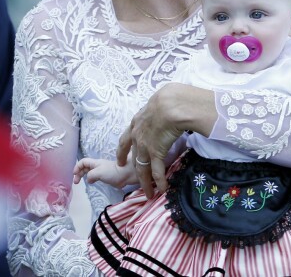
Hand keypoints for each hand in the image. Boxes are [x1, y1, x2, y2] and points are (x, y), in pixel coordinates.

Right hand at [73, 157, 135, 188]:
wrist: (125, 174)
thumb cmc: (112, 172)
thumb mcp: (98, 172)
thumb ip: (90, 175)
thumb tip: (88, 180)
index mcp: (95, 163)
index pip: (83, 162)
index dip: (77, 167)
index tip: (74, 175)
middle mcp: (97, 166)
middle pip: (85, 167)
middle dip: (79, 173)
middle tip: (76, 182)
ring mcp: (102, 171)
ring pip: (90, 172)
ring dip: (84, 176)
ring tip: (81, 182)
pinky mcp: (106, 177)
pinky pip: (95, 177)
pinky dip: (91, 179)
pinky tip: (92, 183)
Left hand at [117, 83, 214, 197]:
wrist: (170, 105)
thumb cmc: (167, 99)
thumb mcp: (156, 103)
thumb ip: (156, 110)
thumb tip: (164, 107)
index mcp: (136, 122)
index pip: (125, 140)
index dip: (122, 152)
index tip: (120, 161)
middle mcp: (136, 136)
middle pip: (133, 157)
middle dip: (132, 169)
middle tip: (133, 179)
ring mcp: (144, 146)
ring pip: (142, 168)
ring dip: (145, 182)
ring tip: (148, 192)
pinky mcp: (155, 153)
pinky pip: (156, 172)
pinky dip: (159, 181)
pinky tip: (162, 189)